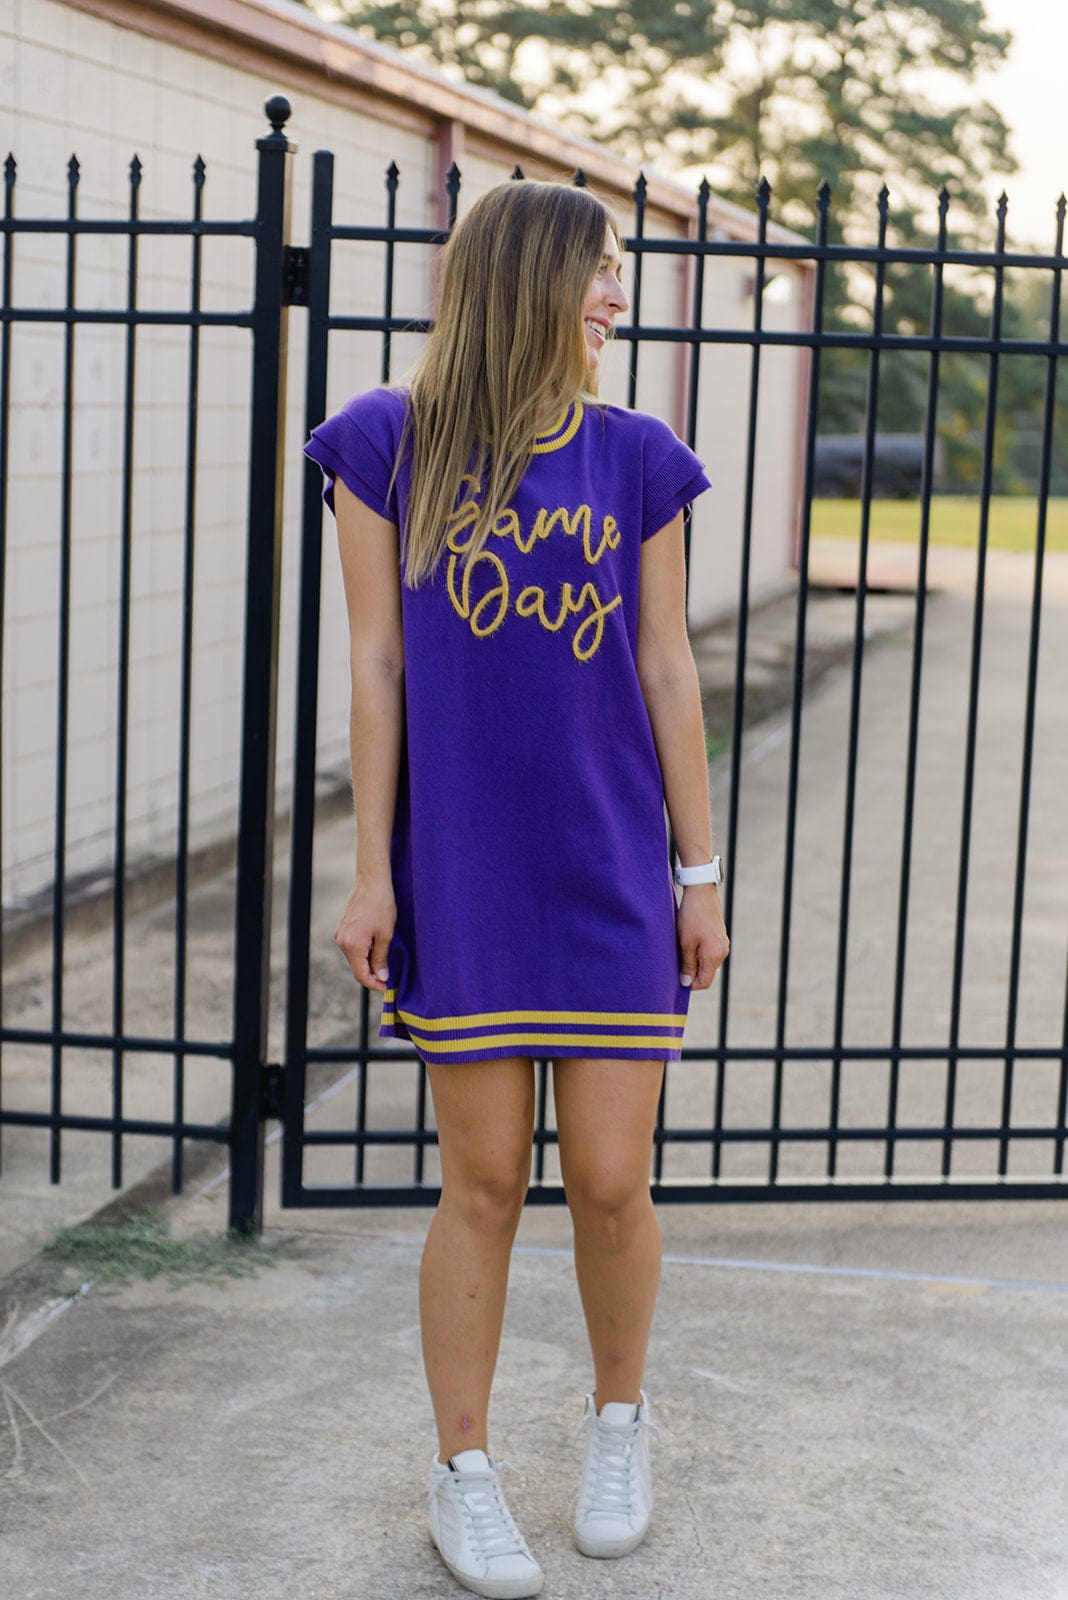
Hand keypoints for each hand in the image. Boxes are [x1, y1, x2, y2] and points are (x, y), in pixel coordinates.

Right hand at [334, 876, 396, 991]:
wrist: (372, 881)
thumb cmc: (381, 905)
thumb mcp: (385, 935)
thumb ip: (381, 958)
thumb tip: (381, 977)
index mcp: (352, 945)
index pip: (361, 975)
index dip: (374, 984)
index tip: (386, 987)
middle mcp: (342, 941)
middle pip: (356, 967)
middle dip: (371, 974)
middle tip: (388, 976)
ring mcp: (340, 934)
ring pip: (354, 957)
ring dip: (368, 962)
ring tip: (385, 959)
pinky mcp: (342, 927)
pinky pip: (352, 946)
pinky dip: (363, 951)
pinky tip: (376, 946)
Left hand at [677, 885, 728, 990]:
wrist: (701, 892)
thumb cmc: (691, 917)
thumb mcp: (685, 943)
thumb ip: (687, 965)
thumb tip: (686, 983)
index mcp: (714, 956)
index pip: (704, 982)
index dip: (689, 984)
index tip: (676, 977)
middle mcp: (722, 952)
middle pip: (706, 973)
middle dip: (691, 973)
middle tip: (676, 962)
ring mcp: (723, 944)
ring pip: (707, 963)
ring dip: (694, 961)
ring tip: (681, 949)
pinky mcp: (720, 937)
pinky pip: (709, 952)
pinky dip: (699, 953)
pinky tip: (688, 942)